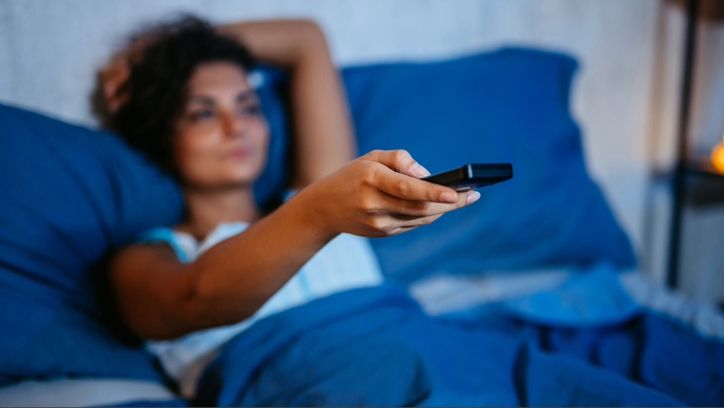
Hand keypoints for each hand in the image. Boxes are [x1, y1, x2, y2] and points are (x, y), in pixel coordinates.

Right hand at [294, 149, 480, 237]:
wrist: (324, 208)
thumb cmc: (352, 176)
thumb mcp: (371, 157)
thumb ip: (400, 160)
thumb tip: (427, 174)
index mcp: (371, 179)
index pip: (408, 188)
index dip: (435, 192)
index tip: (458, 193)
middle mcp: (374, 204)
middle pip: (420, 207)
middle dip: (450, 202)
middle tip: (474, 194)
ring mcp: (378, 223)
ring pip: (420, 218)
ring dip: (443, 209)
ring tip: (463, 198)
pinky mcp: (382, 233)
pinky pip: (413, 224)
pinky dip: (428, 214)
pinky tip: (440, 206)